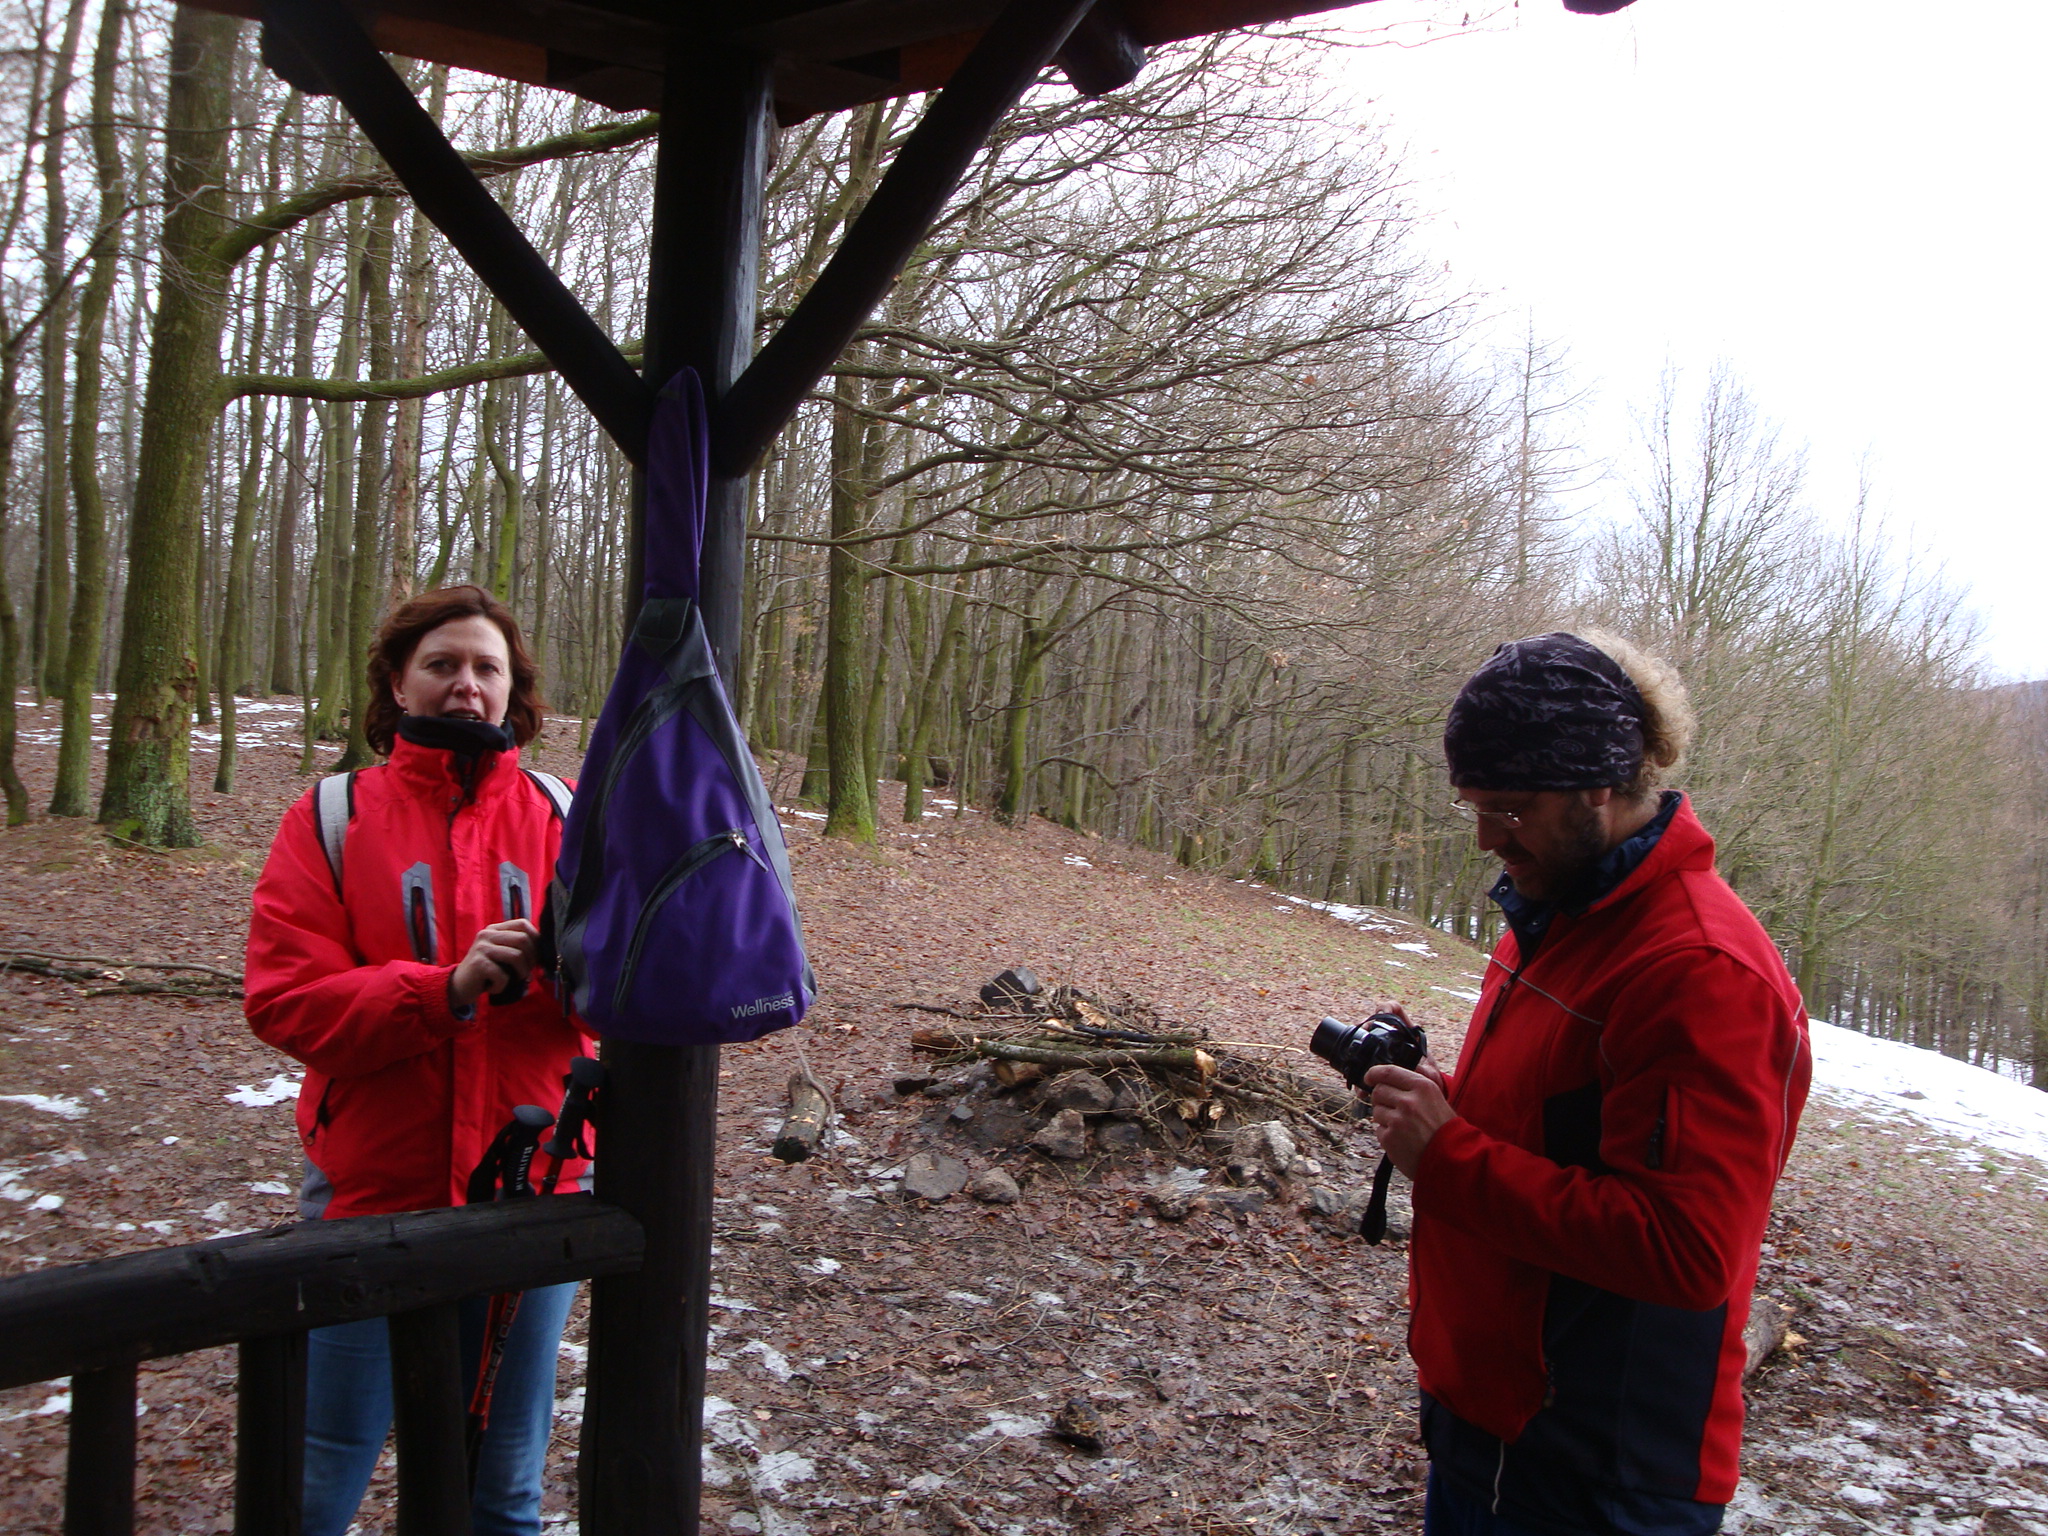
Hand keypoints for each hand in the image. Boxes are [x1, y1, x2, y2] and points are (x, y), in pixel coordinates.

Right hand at [448, 919, 537, 1009]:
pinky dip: (503, 985)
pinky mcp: (478, 963)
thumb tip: (545, 950)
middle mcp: (487, 934)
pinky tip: (494, 987)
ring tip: (514, 980)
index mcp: (494, 929)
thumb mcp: (501, 954)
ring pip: (517, 956)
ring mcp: (481, 948)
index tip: (535, 957)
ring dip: (520, 973)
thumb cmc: (486, 971)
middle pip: (523, 939)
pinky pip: (503, 975)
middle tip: (526, 973)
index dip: (535, 940)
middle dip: (531, 960)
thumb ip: (518, 947)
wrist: (459, 986)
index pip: (523, 924)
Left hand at [1362, 1061, 1456, 1178]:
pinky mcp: (1390, 1138)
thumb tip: (1385, 1080)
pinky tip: (1403, 1140)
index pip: (1388, 1071)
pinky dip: (1387, 1135)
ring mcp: (1397, 1120)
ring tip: (1404, 1128)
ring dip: (1385, 1118)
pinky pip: (1379, 1130)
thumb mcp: (1435, 1098)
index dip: (1374, 1073)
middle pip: (1378, 1091)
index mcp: (1422, 1087)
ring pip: (1377, 1111)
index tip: (1369, 1077)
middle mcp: (1409, 1101)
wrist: (1452, 1158)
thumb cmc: (1444, 1129)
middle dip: (1382, 1099)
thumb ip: (1412, 1088)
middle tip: (1394, 1109)